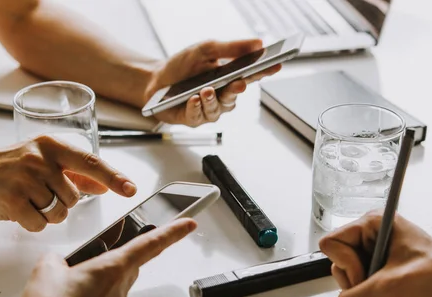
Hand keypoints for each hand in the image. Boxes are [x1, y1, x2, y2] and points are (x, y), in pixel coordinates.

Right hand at [0, 136, 136, 231]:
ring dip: (46, 215)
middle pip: (74, 198)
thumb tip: (104, 184)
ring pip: (59, 213)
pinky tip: (15, 209)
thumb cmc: (3, 168)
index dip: (114, 177)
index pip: (91, 162)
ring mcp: (25, 179)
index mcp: (51, 146)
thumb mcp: (39, 161)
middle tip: (36, 194)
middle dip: (60, 204)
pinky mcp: (12, 200)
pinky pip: (40, 224)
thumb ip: (73, 173)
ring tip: (25, 200)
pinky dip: (31, 223)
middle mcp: (40, 159)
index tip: (131, 189)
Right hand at [0, 219, 196, 296]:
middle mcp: (118, 291)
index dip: (171, 232)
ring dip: (102, 278)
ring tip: (72, 281)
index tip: (188, 224)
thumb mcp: (46, 270)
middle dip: (120, 255)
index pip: (149, 244)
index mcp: (111, 269)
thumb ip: (58, 259)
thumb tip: (58, 262)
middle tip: (103, 250)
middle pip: (130, 264)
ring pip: (116, 285)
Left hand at [145, 39, 281, 126]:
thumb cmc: (183, 66)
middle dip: (237, 89)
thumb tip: (258, 43)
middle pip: (235, 96)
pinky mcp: (192, 118)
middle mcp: (221, 95)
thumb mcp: (206, 49)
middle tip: (239, 82)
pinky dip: (196, 107)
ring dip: (212, 100)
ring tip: (205, 90)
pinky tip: (193, 99)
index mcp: (228, 77)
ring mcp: (208, 109)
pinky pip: (198, 116)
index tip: (276, 65)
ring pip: (217, 110)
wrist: (155, 79)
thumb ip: (231, 48)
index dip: (265, 71)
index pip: (251, 75)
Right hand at [318, 211, 431, 296]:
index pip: (332, 244)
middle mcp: (372, 239)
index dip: (346, 266)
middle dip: (364, 290)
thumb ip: (359, 296)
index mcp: (373, 224)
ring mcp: (378, 258)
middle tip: (385, 294)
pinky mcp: (385, 276)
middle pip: (341, 268)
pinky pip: (366, 295)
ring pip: (353, 286)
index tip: (367, 278)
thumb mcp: (395, 285)